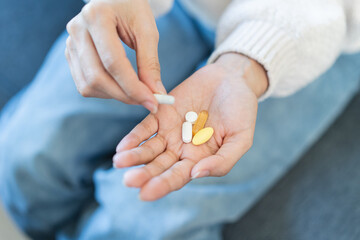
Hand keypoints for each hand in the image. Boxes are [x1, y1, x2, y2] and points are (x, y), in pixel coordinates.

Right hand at [65, 0, 164, 112]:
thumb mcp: (147, 31)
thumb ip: (150, 63)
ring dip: (115, 96)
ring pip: (88, 85)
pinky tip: (121, 87)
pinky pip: (84, 84)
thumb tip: (156, 93)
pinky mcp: (70, 54)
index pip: (113, 62)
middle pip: (97, 77)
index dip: (134, 87)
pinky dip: (105, 92)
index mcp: (97, 17)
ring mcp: (70, 43)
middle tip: (148, 101)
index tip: (153, 102)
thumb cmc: (133, 10)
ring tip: (136, 92)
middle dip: (125, 95)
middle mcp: (77, 29)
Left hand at [113, 54, 267, 200]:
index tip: (145, 193)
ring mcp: (169, 132)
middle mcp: (180, 150)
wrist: (232, 79)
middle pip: (158, 166)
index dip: (162, 185)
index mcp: (199, 160)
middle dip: (143, 174)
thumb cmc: (241, 110)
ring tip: (120, 162)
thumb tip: (197, 174)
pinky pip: (146, 127)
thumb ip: (223, 160)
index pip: (177, 176)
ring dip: (134, 156)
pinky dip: (135, 136)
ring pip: (148, 149)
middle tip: (129, 181)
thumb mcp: (241, 138)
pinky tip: (123, 146)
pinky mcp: (162, 114)